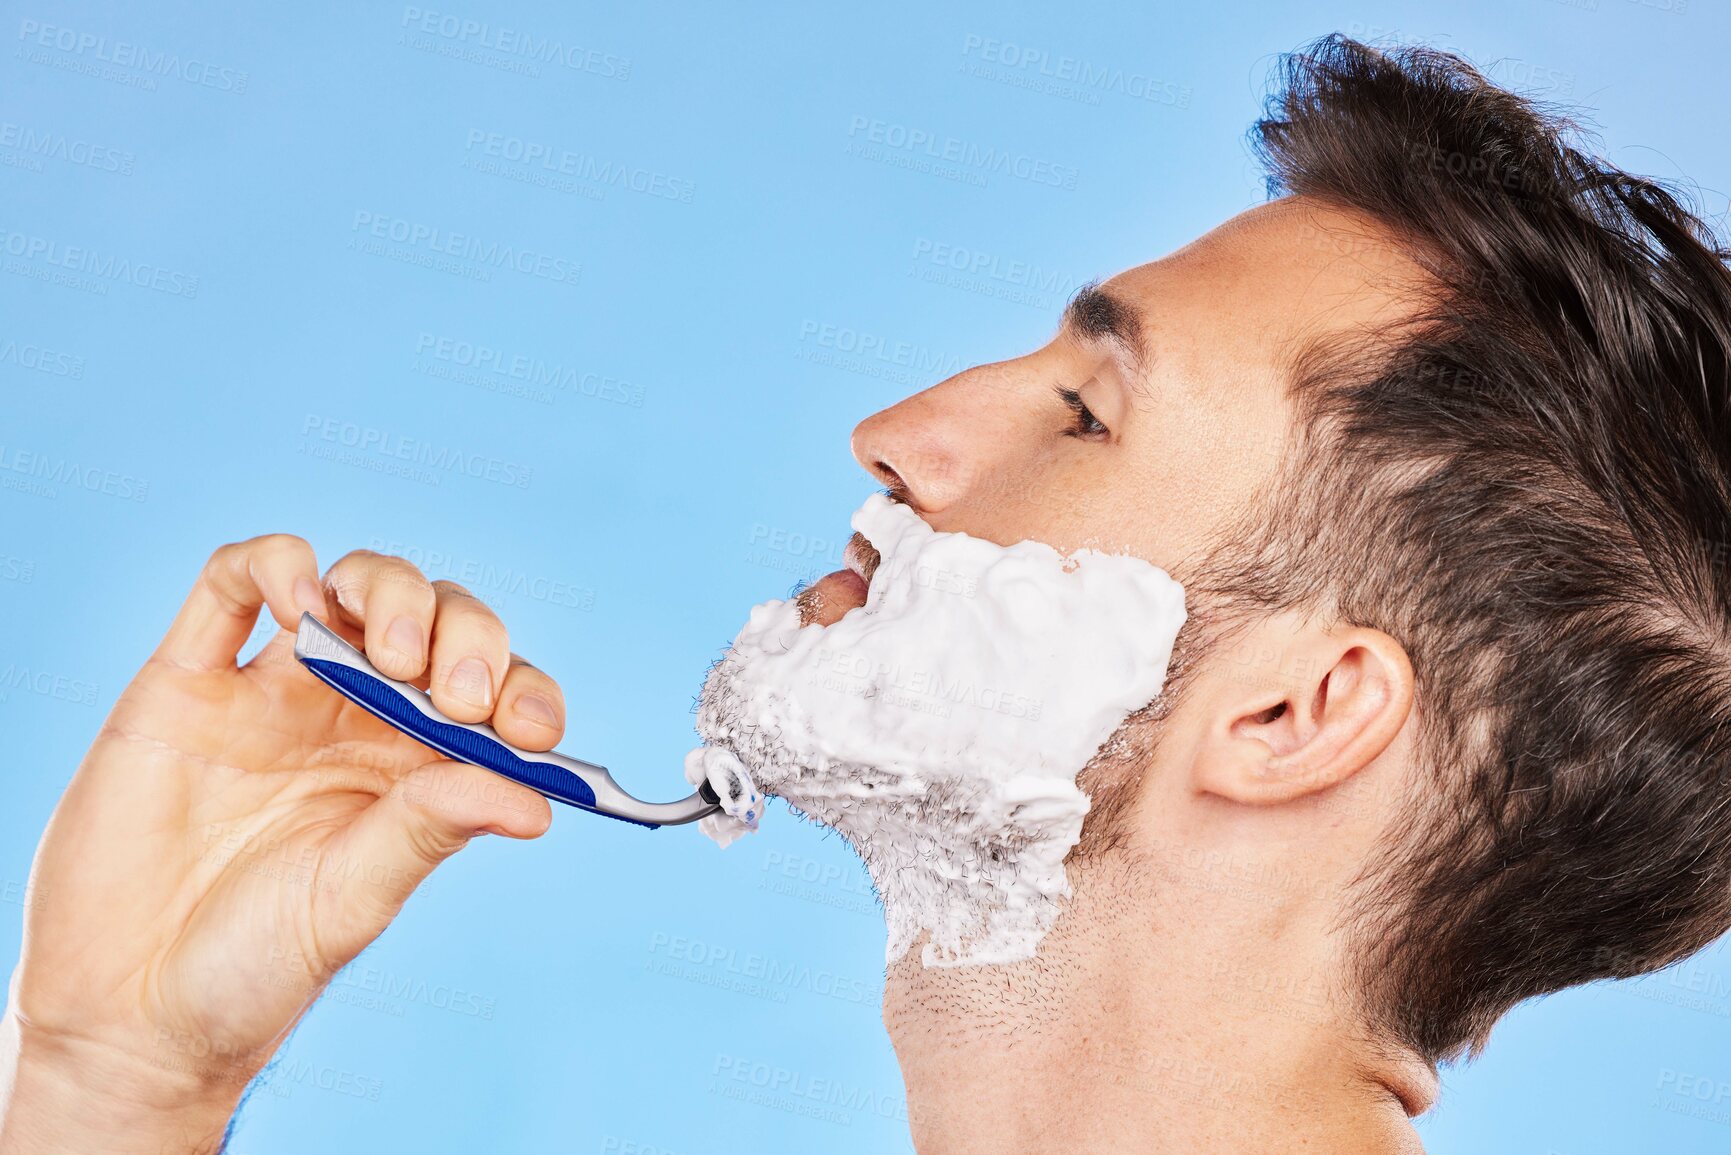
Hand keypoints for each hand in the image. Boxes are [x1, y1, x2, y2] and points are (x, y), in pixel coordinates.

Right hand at [0, 536, 564, 1152]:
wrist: (132, 1012)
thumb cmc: (254, 967)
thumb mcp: (356, 898)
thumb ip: (434, 827)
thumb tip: (540, 801)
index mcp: (416, 766)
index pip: (495, 695)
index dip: (524, 691)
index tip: (531, 729)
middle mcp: (354, 717)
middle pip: (435, 623)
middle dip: (464, 635)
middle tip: (455, 695)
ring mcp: (272, 692)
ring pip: (349, 588)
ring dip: (389, 593)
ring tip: (391, 654)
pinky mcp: (186, 682)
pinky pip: (231, 584)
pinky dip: (275, 565)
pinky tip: (301, 603)